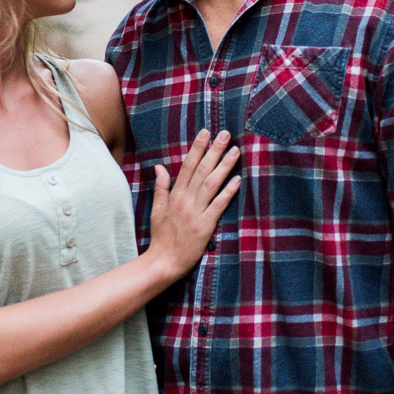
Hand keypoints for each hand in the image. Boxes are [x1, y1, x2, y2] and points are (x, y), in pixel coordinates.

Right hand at [146, 130, 239, 278]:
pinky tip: (237, 180)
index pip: (188, 166)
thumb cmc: (161, 236)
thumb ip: (161, 187)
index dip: (197, 148)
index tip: (206, 132)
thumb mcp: (156, 209)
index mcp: (175, 195)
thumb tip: (160, 167)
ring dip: (224, 166)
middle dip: (214, 150)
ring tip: (235, 151)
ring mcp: (196, 212)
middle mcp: (186, 200)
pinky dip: (228, 192)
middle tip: (226, 134)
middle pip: (202, 170)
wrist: (164, 261)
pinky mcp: (205, 225)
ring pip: (212, 184)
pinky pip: (218, 205)